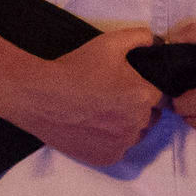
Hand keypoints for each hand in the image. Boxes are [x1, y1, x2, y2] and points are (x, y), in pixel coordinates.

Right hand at [0, 26, 165, 169]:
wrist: (38, 96)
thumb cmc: (74, 68)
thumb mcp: (107, 43)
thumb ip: (138, 36)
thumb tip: (156, 40)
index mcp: (143, 96)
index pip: (157, 95)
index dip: (140, 88)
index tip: (121, 85)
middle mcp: (138, 123)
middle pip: (148, 117)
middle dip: (134, 108)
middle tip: (108, 98)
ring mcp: (123, 144)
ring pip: (134, 134)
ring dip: (124, 126)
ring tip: (98, 113)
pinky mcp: (107, 158)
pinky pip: (118, 149)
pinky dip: (109, 141)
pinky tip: (91, 127)